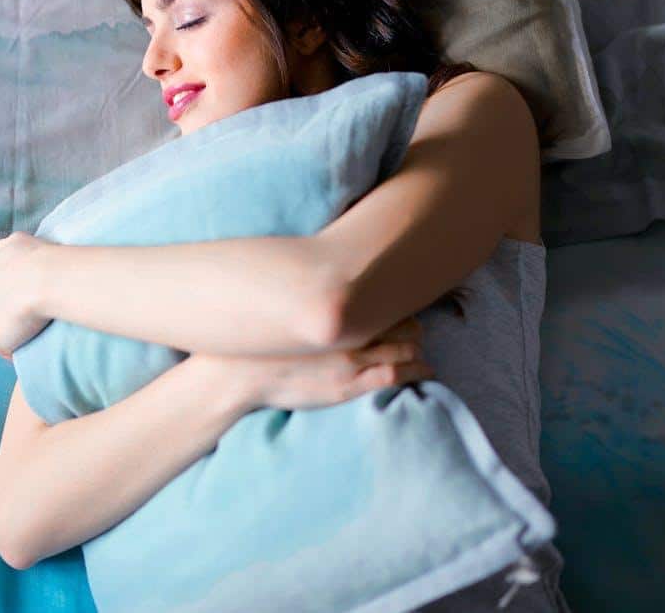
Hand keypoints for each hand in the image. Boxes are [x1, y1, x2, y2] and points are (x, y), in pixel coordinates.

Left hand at [0, 231, 54, 360]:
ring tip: (31, 328)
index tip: (21, 289)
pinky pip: (3, 348)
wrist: (42, 279)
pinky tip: (32, 342)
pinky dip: (15, 347)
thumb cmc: (37, 258)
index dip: (2, 287)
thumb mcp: (19, 241)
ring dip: (5, 327)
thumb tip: (19, 251)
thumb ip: (11, 248)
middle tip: (24, 309)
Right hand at [214, 316, 433, 411]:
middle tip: (416, 329)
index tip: (401, 306)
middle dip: (413, 327)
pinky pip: (394, 376)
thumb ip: (310, 298)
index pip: (384, 299)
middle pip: (400, 322)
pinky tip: (426, 371)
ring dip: (417, 349)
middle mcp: (347, 330)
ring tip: (421, 352)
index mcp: (335, 309)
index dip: (399, 303)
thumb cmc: (258, 341)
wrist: (238, 374)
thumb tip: (320, 279)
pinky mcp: (348, 386)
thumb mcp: (284, 309)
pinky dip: (416, 371)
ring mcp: (351, 359)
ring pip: (403, 348)